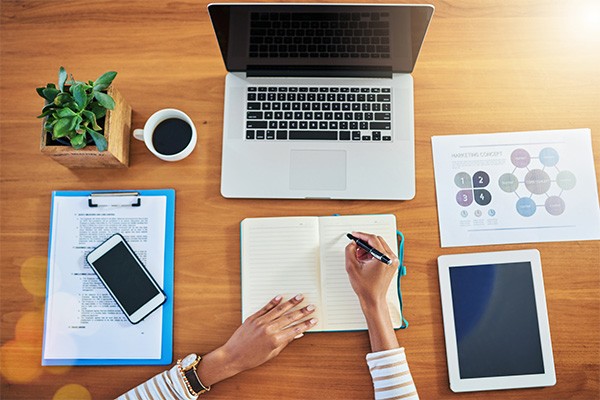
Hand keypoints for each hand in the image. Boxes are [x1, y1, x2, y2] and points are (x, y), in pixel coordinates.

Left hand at [197, 294, 316, 385]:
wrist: (232, 356)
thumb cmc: (252, 358)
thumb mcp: (272, 353)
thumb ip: (285, 342)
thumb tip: (297, 334)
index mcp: (275, 340)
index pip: (295, 329)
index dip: (305, 324)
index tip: (314, 319)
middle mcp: (269, 329)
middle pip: (289, 318)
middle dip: (302, 312)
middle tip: (311, 306)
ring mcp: (260, 322)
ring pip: (279, 310)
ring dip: (291, 303)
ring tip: (299, 297)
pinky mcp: (253, 318)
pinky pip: (265, 308)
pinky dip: (273, 302)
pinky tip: (281, 297)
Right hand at [345, 232, 398, 308]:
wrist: (373, 299)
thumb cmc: (366, 288)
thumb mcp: (352, 267)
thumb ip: (349, 251)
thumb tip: (352, 243)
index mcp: (384, 259)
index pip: (373, 239)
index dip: (361, 235)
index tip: (354, 235)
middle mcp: (391, 259)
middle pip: (377, 240)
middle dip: (364, 242)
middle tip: (355, 247)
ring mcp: (393, 261)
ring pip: (379, 246)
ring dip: (368, 248)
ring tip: (359, 257)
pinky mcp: (392, 264)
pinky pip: (382, 252)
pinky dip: (373, 253)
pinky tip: (365, 260)